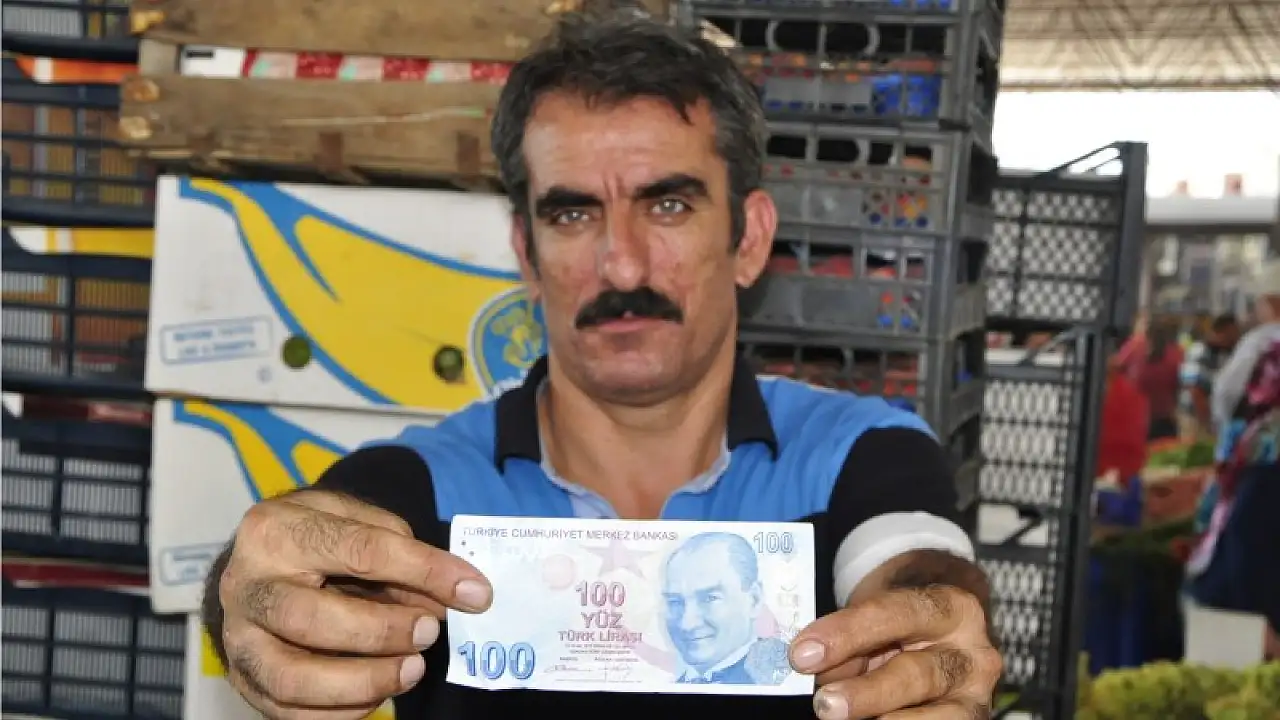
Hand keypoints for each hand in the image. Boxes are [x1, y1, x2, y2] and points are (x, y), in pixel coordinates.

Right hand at [217, 490, 491, 718]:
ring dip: (362, 682)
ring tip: (411, 670)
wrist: (262, 560)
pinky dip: (341, 712)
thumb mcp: (357, 520)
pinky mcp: (242, 678)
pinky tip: (380, 694)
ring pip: (292, 677)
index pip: (358, 550)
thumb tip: (452, 596)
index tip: (473, 592)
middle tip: (429, 632)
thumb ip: (401, 551)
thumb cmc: (321, 537)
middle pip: (309, 619)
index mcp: (276, 530)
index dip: (424, 571)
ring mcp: (238, 637)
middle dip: (381, 632)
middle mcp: (245, 585)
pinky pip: (287, 711)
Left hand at [788, 585, 1001, 718]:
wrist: (945, 639)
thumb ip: (850, 642)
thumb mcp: (879, 620)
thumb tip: (811, 667)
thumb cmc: (903, 625)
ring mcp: (975, 696)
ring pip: (931, 716)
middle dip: (866, 693)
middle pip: (916, 675)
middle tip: (824, 704)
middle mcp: (973, 653)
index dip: (846, 634)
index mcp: (950, 608)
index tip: (802, 654)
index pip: (896, 615)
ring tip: (839, 718)